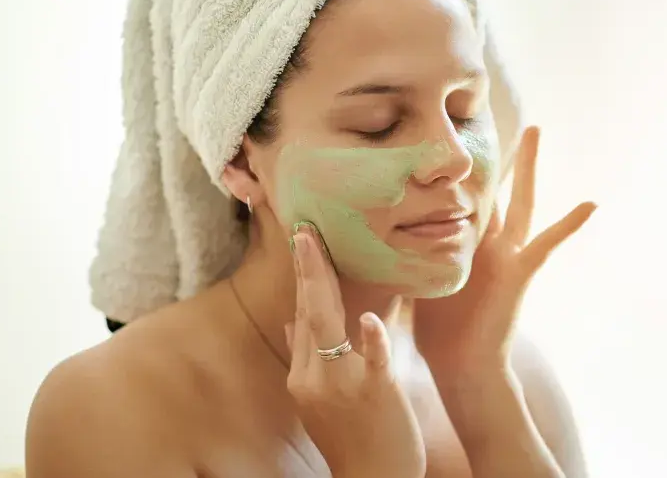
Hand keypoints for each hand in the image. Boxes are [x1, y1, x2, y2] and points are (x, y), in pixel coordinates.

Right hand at [286, 226, 425, 477]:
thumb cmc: (354, 437)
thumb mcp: (318, 400)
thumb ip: (306, 358)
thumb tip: (291, 321)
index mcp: (303, 374)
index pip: (302, 314)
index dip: (303, 276)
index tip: (303, 241)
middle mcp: (314, 376)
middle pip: (308, 311)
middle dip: (305, 267)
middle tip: (304, 229)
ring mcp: (341, 384)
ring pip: (327, 324)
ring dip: (322, 283)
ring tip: (316, 246)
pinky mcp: (374, 391)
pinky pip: (372, 359)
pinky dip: (370, 337)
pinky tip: (369, 316)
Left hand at [413, 126, 595, 374]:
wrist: (463, 365)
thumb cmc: (440, 330)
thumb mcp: (420, 280)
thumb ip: (412, 252)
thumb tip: (377, 230)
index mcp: (466, 243)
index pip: (463, 196)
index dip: (459, 168)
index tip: (450, 135)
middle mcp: (489, 243)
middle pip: (494, 188)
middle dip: (495, 154)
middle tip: (495, 116)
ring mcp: (508, 254)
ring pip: (520, 201)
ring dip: (526, 167)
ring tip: (535, 129)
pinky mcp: (520, 272)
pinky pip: (548, 244)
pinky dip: (570, 224)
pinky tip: (591, 204)